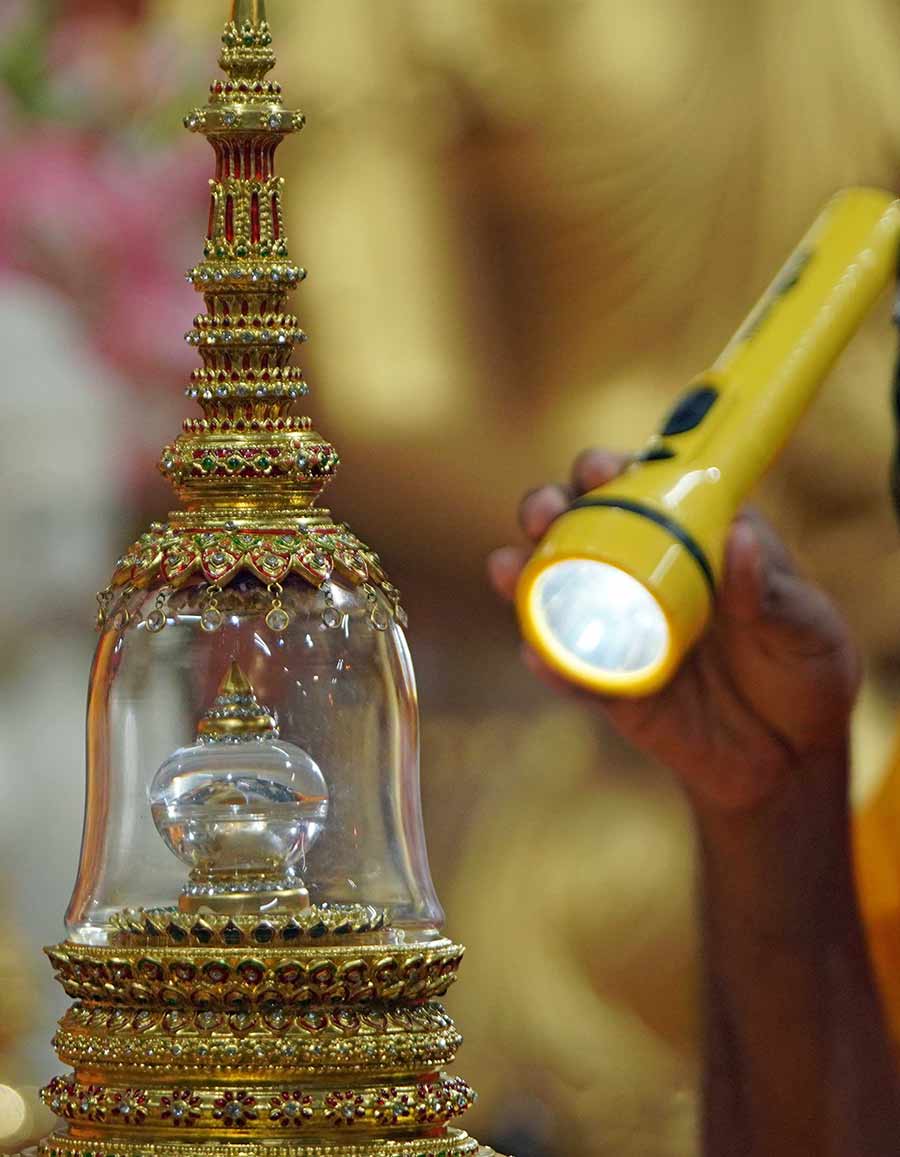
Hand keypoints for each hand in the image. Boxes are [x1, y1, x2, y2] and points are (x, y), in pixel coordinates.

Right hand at [489, 449, 860, 814]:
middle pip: (579, 527)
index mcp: (693, 539)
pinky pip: (570, 672)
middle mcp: (644, 574)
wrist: (787, 758)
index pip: (641, 488)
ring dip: (523, 575)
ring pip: (556, 591)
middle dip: (549, 508)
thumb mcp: (805, 627)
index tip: (600, 469)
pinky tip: (535, 655)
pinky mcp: (608, 686)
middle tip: (544, 511)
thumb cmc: (803, 669)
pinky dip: (548, 663)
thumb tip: (740, 538)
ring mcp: (620, 629)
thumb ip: (772, 590)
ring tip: (508, 569)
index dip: (612, 470)